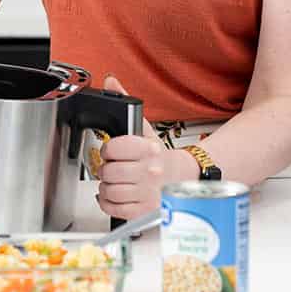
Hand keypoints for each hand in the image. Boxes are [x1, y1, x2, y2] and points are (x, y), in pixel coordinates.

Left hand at [95, 75, 192, 219]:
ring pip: (109, 191)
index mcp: (148, 149)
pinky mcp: (145, 210)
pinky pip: (114, 209)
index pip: (111, 149)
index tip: (110, 152)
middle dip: (106, 170)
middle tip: (114, 169)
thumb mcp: (144, 128)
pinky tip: (115, 196)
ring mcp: (148, 193)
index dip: (106, 151)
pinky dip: (109, 203)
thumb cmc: (160, 156)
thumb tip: (111, 81)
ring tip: (116, 182)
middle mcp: (149, 171)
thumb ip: (126, 102)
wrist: (184, 179)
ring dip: (107, 187)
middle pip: (108, 172)